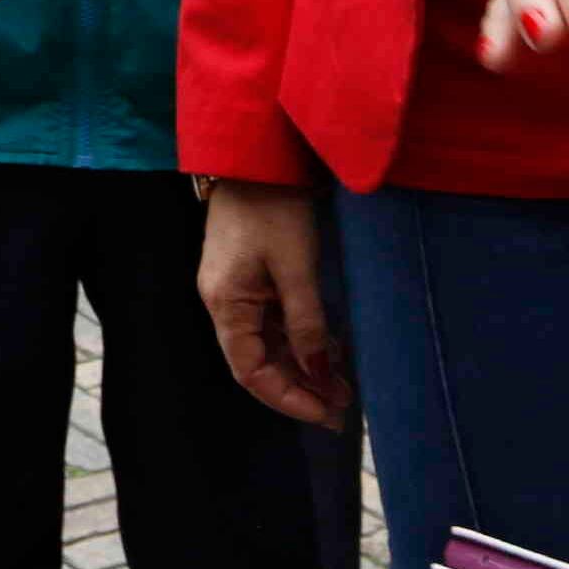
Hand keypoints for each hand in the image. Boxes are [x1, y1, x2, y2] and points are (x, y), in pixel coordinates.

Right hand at [198, 178, 346, 426]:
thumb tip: (320, 375)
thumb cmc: (274, 207)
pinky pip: (272, 322)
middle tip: (343, 406)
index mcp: (226, 303)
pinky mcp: (250, 276)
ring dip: (302, 366)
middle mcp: (224, 302)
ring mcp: (236, 289)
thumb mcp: (296, 267)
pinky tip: (329, 349)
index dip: (287, 398)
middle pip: (258, 362)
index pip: (250, 372)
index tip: (326, 413)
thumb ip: (307, 324)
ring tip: (344, 384)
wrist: (258, 155)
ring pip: (267, 344)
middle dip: (300, 387)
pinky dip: (299, 340)